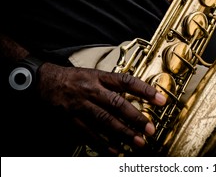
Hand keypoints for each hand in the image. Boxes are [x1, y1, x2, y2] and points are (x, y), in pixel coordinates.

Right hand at [37, 62, 165, 154]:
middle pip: (117, 104)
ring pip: (104, 121)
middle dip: (135, 118)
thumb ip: (114, 84)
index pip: (127, 82)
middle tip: (150, 129)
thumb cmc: (74, 78)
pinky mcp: (71, 119)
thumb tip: (138, 94)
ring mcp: (81, 106)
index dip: (145, 90)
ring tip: (138, 142)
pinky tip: (115, 151)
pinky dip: (102, 144)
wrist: (44, 81)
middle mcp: (92, 90)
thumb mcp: (95, 74)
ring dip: (123, 133)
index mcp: (100, 77)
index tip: (161, 100)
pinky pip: (88, 134)